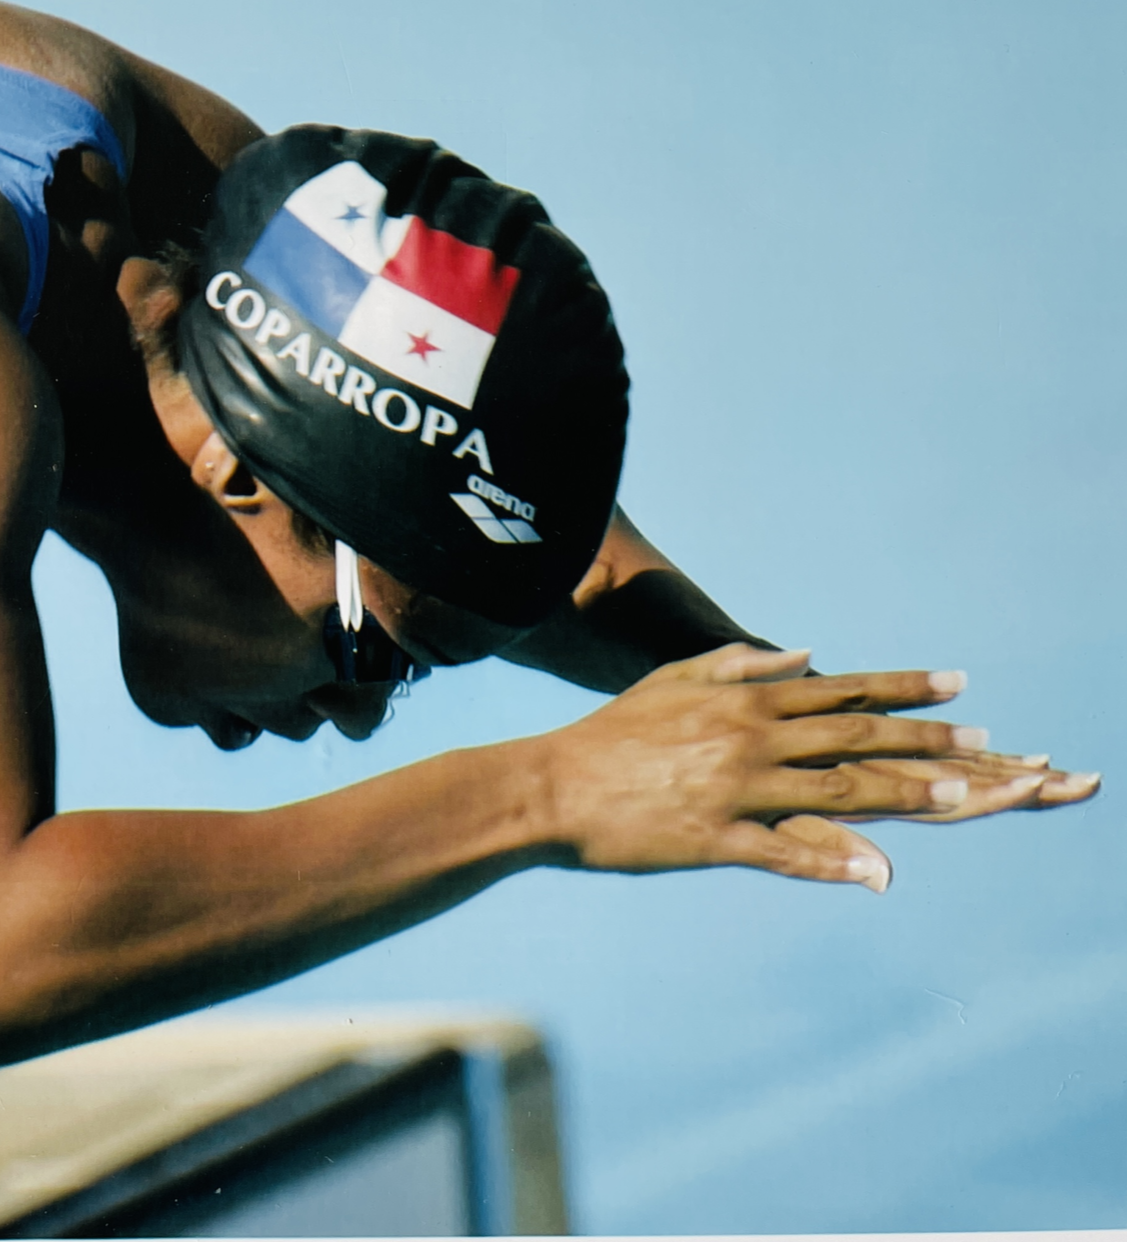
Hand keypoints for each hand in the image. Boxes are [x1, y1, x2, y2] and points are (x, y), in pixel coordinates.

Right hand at [536, 644, 1098, 893]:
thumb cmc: (607, 736)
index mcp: (739, 701)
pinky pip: (784, 851)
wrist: (546, 787)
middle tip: (984, 744)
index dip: (903, 689)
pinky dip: (832, 861)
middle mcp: (746, 739)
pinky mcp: (713, 839)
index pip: (839, 692)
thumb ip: (737, 665)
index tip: (957, 688)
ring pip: (834, 791)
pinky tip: (877, 874)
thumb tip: (801, 656)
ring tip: (959, 799)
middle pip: (853, 738)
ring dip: (901, 796)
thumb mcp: (670, 683)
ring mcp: (732, 789)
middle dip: (924, 740)